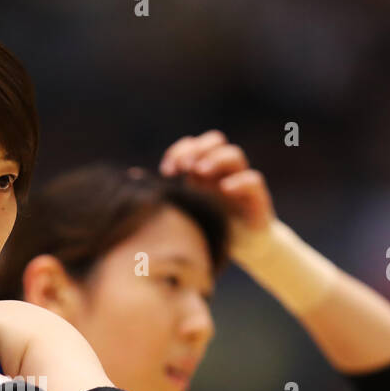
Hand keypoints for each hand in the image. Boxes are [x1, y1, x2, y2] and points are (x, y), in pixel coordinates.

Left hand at [157, 130, 274, 244]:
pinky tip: (224, 189)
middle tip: (184, 167)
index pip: (195, 145)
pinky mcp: (257, 198)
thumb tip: (132, 175)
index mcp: (206, 171)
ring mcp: (241, 182)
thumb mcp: (186, 210)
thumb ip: (166, 192)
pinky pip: (253, 180)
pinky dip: (239, 181)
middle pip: (216, 141)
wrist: (244, 249)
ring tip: (199, 172)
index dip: (180, 150)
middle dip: (198, 149)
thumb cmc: (211, 227)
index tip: (166, 170)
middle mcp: (224, 171)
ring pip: (234, 155)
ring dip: (215, 159)